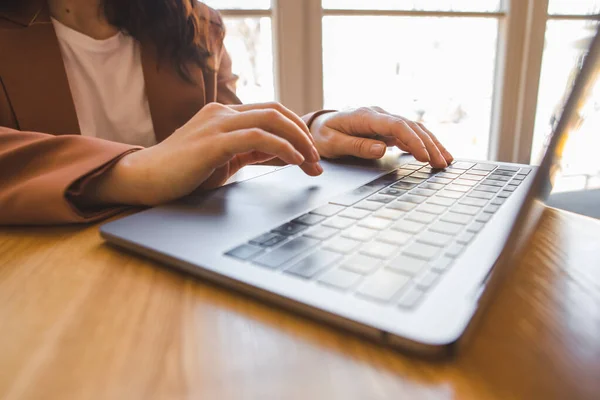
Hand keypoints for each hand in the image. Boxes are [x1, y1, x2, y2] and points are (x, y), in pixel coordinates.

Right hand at [86, 102, 321, 205]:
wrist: (142, 179)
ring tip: (311, 163)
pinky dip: (282, 147)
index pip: (271, 113)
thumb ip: (250, 151)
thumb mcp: (224, 160)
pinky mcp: (213, 141)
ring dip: (299, 141)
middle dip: (304, 135)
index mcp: (224, 116)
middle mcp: (222, 113)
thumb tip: (282, 152)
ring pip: (272, 119)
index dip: (296, 131)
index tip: (311, 156)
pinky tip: (294, 162)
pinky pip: (258, 137)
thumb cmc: (181, 173)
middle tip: (318, 160)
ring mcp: (217, 124)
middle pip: (277, 112)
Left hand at [310, 107, 453, 168]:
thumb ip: (356, 146)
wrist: (318, 125)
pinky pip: (410, 134)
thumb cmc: (323, 135)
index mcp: (365, 116)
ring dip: (431, 143)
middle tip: (442, 163)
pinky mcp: (387, 128)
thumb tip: (382, 149)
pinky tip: (436, 154)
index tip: (424, 156)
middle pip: (411, 126)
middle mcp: (379, 115)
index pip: (396, 125)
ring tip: (446, 161)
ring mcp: (384, 120)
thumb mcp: (332, 143)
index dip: (413, 141)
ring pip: (414, 129)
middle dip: (429, 144)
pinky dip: (424, 144)